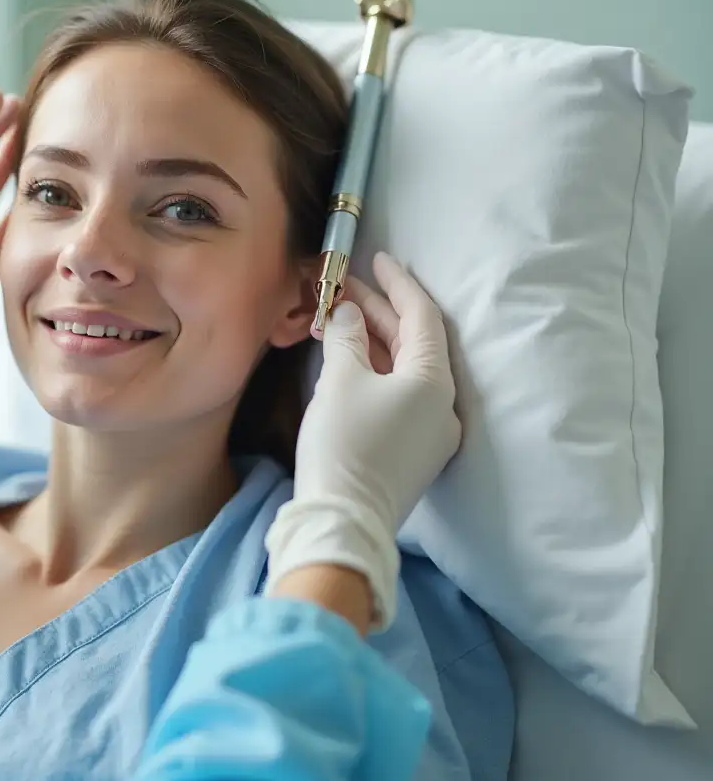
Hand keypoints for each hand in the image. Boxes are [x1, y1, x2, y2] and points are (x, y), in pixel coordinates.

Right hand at [265, 252, 460, 630]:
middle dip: (378, 311)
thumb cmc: (345, 445)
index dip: (398, 284)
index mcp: (435, 382)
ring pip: (404, 371)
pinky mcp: (411, 453)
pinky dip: (374, 371)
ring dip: (373, 341)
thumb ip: (347, 338)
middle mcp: (443, 406)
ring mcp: (429, 434)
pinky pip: (397, 396)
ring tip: (337, 317)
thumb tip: (348, 314)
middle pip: (414, 343)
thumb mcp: (340, 381)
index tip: (377, 258)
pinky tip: (347, 360)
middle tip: (343, 285)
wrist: (343, 522)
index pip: (422, 316)